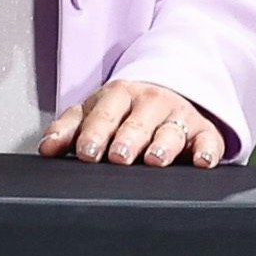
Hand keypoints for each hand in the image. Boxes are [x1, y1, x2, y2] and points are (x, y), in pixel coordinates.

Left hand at [40, 80, 226, 167]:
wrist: (166, 94)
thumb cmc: (123, 111)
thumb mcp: (95, 112)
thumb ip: (69, 129)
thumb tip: (47, 148)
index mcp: (119, 95)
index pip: (104, 114)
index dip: (95, 133)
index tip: (87, 153)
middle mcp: (150, 102)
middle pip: (138, 122)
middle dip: (127, 139)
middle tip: (118, 156)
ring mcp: (179, 116)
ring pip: (171, 130)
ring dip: (163, 145)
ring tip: (154, 160)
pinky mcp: (204, 132)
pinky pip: (208, 141)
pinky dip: (207, 151)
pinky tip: (202, 161)